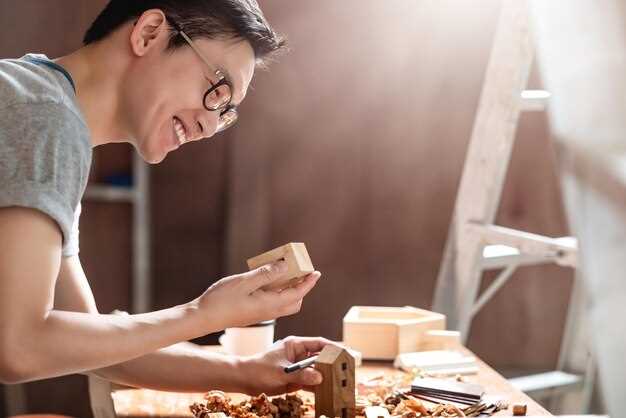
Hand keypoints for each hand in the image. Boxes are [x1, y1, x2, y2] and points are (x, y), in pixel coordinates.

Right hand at [194, 261, 320, 332]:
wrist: (203, 318)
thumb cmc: (221, 300)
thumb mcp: (244, 282)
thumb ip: (266, 274)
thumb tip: (285, 266)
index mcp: (270, 304)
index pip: (297, 293)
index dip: (308, 283)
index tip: (316, 272)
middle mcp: (269, 311)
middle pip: (294, 302)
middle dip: (301, 288)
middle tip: (301, 272)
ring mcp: (260, 314)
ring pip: (283, 303)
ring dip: (288, 289)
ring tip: (285, 272)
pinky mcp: (253, 313)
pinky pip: (272, 303)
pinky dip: (277, 292)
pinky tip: (267, 279)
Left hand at [238, 336, 343, 395]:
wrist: (244, 380)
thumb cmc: (259, 369)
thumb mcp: (281, 372)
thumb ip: (300, 375)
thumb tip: (319, 377)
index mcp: (295, 344)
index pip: (319, 343)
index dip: (333, 347)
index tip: (345, 352)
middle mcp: (299, 354)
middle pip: (320, 356)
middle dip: (333, 362)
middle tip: (347, 368)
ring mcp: (298, 366)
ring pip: (317, 370)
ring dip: (327, 375)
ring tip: (342, 381)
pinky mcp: (295, 378)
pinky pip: (310, 381)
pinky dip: (318, 386)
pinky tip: (328, 390)